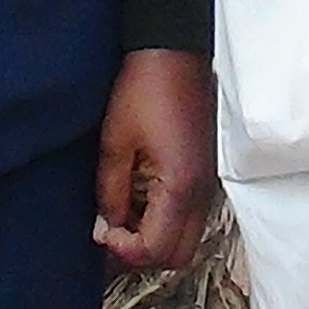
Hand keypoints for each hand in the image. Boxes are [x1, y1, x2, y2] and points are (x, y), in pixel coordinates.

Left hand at [95, 50, 218, 272]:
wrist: (172, 53)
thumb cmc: (143, 90)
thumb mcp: (115, 144)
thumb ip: (110, 194)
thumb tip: (106, 229)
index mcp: (180, 187)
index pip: (157, 250)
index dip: (124, 250)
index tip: (102, 231)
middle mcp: (202, 192)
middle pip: (177, 255)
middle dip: (142, 254)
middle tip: (111, 233)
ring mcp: (206, 185)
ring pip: (185, 238)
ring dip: (153, 237)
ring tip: (121, 215)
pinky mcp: (203, 175)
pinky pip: (187, 216)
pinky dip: (163, 220)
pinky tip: (138, 198)